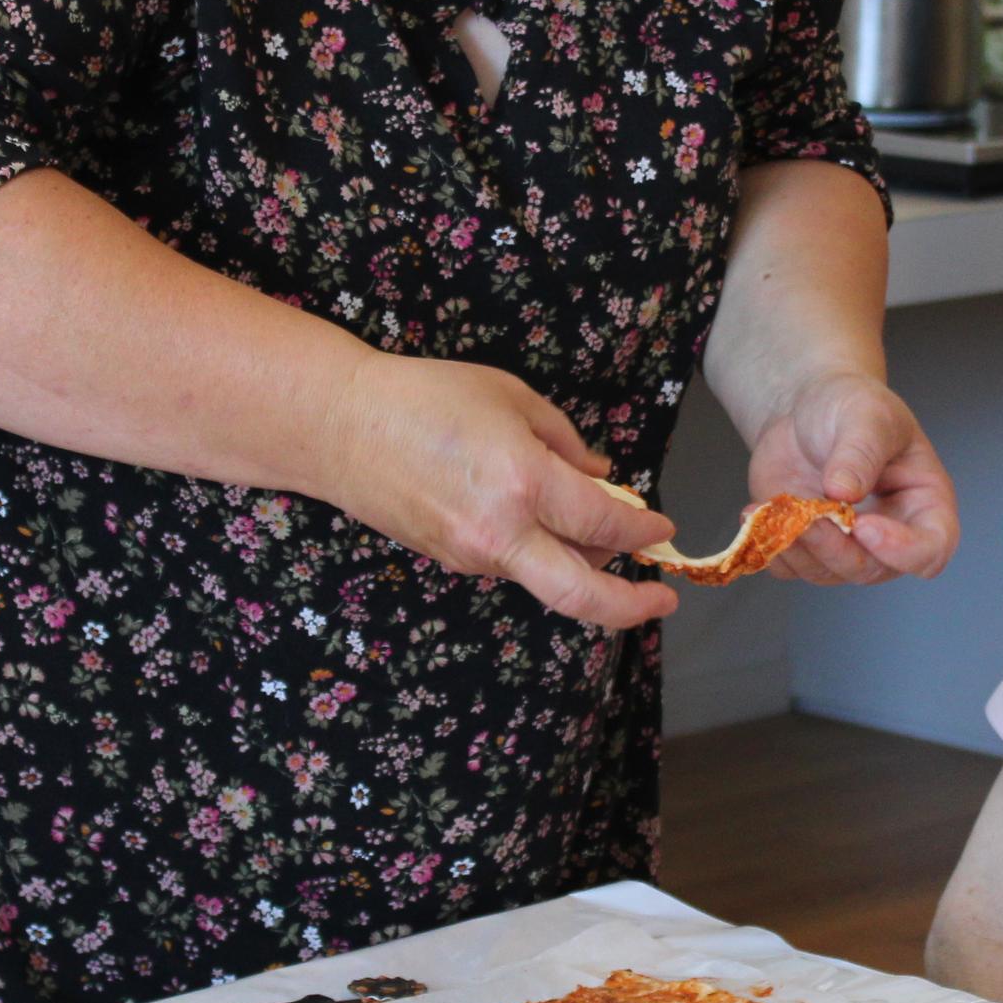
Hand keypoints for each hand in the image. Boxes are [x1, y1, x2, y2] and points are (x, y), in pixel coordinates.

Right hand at [323, 353, 678, 629]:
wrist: (341, 427)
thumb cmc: (425, 397)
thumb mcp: (511, 398)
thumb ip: (564, 442)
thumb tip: (600, 477)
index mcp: (524, 482)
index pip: (605, 523)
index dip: (644, 529)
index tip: (661, 528)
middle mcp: (501, 532)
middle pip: (581, 595)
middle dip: (631, 606)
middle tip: (660, 601)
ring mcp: (473, 555)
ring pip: (547, 580)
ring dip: (583, 565)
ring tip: (598, 532)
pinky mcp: (451, 561)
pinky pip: (513, 566)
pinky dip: (542, 554)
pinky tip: (544, 524)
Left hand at [741, 371, 958, 585]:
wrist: (806, 408)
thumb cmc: (853, 405)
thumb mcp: (866, 415)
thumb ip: (861, 452)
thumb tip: (844, 492)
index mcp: (924, 503)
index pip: (931, 548)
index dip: (902, 550)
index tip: (865, 525)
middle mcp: (890, 534)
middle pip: (870, 569)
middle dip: (834, 548)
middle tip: (806, 516)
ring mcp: (848, 545)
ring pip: (826, 572)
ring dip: (797, 548)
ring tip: (770, 508)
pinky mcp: (808, 546)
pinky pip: (792, 567)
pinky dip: (770, 547)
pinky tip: (754, 514)